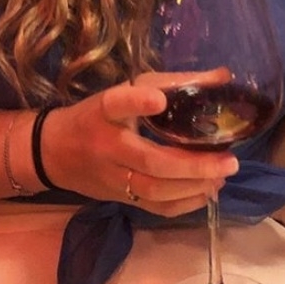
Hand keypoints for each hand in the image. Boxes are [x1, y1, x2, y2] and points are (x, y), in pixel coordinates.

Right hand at [39, 79, 238, 216]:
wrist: (54, 151)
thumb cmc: (98, 114)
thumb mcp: (126, 88)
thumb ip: (171, 82)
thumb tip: (222, 76)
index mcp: (105, 110)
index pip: (116, 103)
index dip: (137, 101)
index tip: (159, 99)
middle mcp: (107, 145)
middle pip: (150, 160)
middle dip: (193, 164)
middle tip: (229, 159)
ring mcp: (112, 177)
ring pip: (154, 190)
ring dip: (193, 186)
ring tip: (223, 175)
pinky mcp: (119, 198)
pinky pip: (154, 207)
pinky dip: (184, 204)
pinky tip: (207, 192)